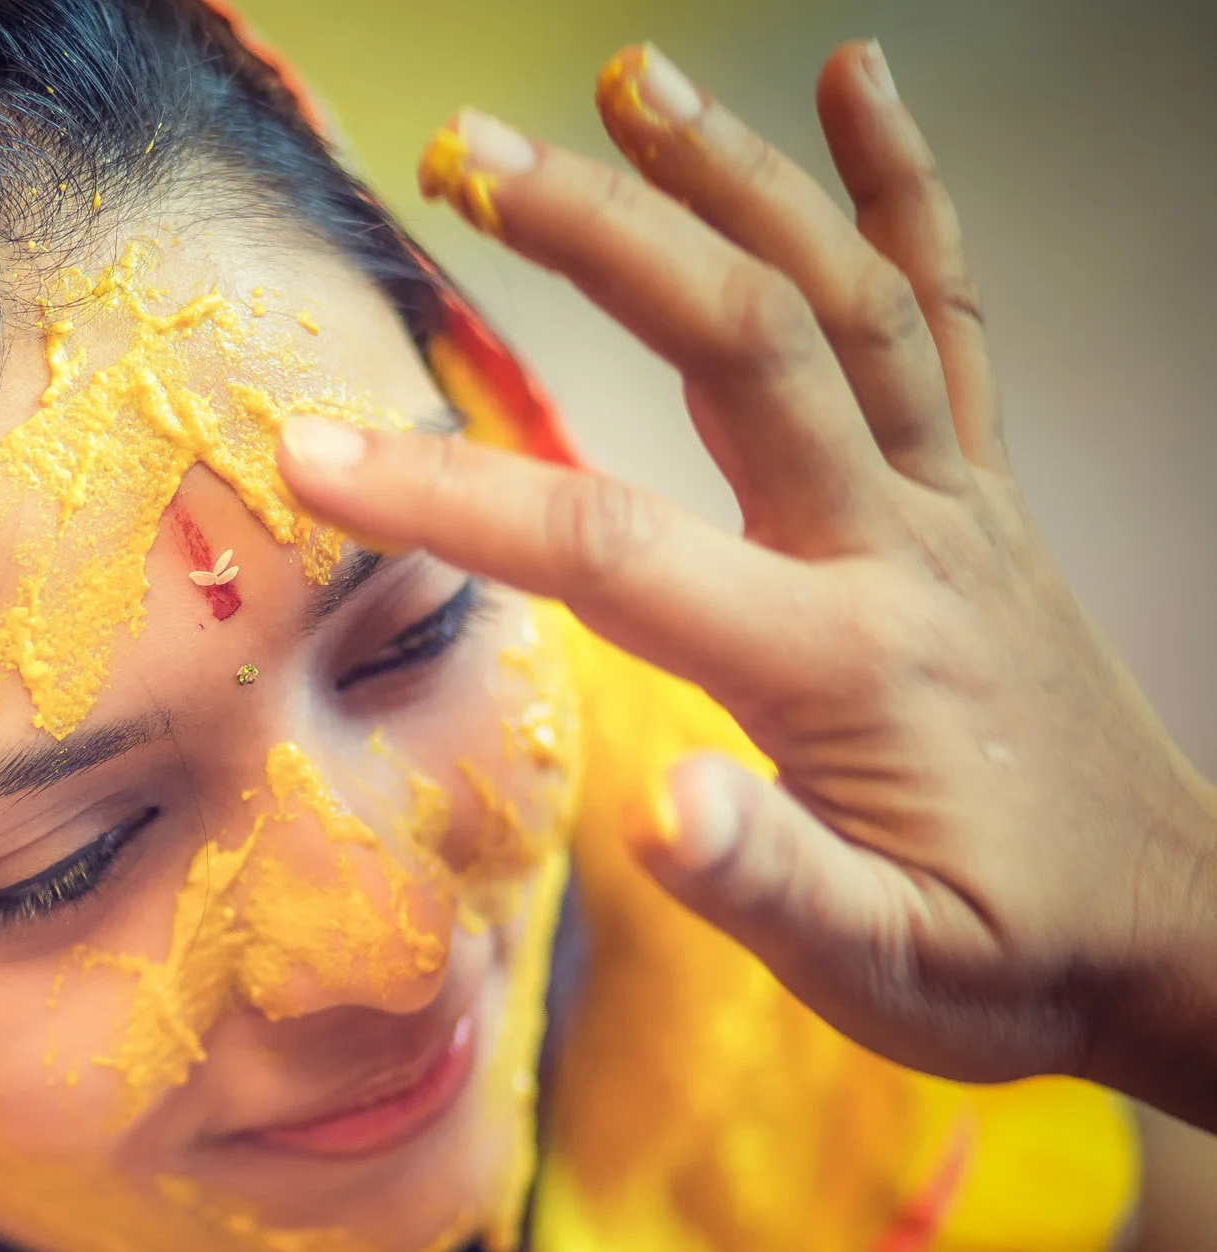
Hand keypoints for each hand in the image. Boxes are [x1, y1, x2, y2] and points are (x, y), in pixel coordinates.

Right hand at [279, 41, 1216, 1122]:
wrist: (1178, 933)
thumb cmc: (1007, 958)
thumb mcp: (888, 974)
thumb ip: (772, 889)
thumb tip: (654, 807)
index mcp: (839, 665)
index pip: (610, 551)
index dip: (450, 494)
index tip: (309, 450)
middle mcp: (902, 548)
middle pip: (743, 347)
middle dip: (601, 238)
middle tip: (466, 155)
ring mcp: (953, 502)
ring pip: (844, 297)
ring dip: (731, 177)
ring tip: (626, 78)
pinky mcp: (980, 491)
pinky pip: (943, 312)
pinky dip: (902, 189)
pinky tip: (855, 83)